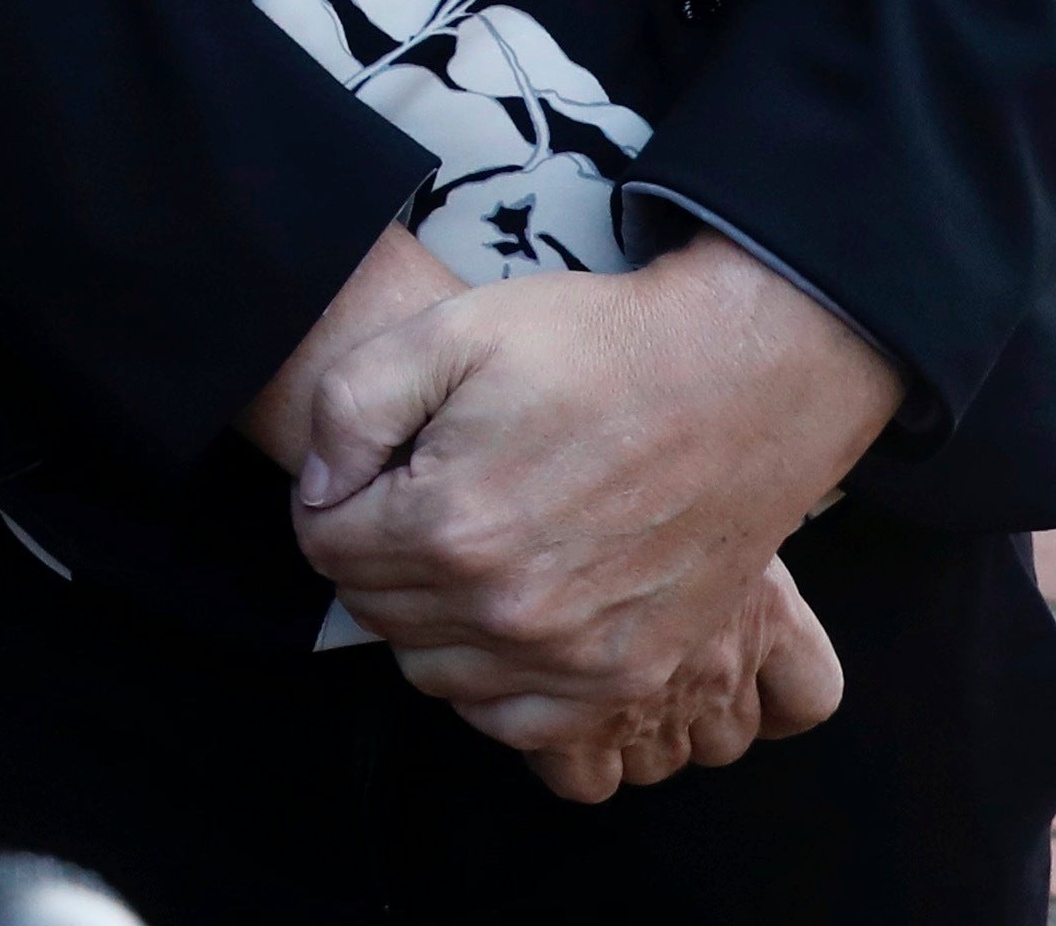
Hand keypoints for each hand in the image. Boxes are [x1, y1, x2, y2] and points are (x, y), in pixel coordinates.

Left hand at [281, 241, 900, 802]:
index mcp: (447, 524)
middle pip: (375, 614)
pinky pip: (515, 723)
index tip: (367, 475)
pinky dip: (493, 682)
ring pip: (434, 674)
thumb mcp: (448, 331)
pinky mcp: (627, 676)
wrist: (739, 384)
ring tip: (465, 554)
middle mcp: (505, 610)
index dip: (331, 503)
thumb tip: (317, 492)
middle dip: (375, 559)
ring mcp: (572, 656)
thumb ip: (349, 408)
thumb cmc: (594, 349)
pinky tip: (506, 618)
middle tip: (417, 503)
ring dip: (429, 621)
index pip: (324, 548)